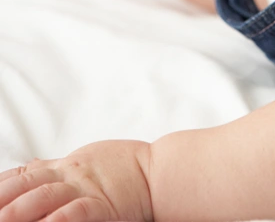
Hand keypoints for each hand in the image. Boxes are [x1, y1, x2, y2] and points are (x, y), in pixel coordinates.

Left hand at [0, 140, 151, 221]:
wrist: (157, 171)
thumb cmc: (123, 168)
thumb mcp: (84, 160)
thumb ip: (55, 167)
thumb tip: (30, 166)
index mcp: (63, 166)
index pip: (22, 173)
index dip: (1, 185)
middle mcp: (69, 175)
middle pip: (26, 184)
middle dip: (3, 199)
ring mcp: (84, 189)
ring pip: (45, 196)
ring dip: (20, 209)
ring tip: (2, 219)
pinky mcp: (102, 206)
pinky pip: (76, 212)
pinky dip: (58, 219)